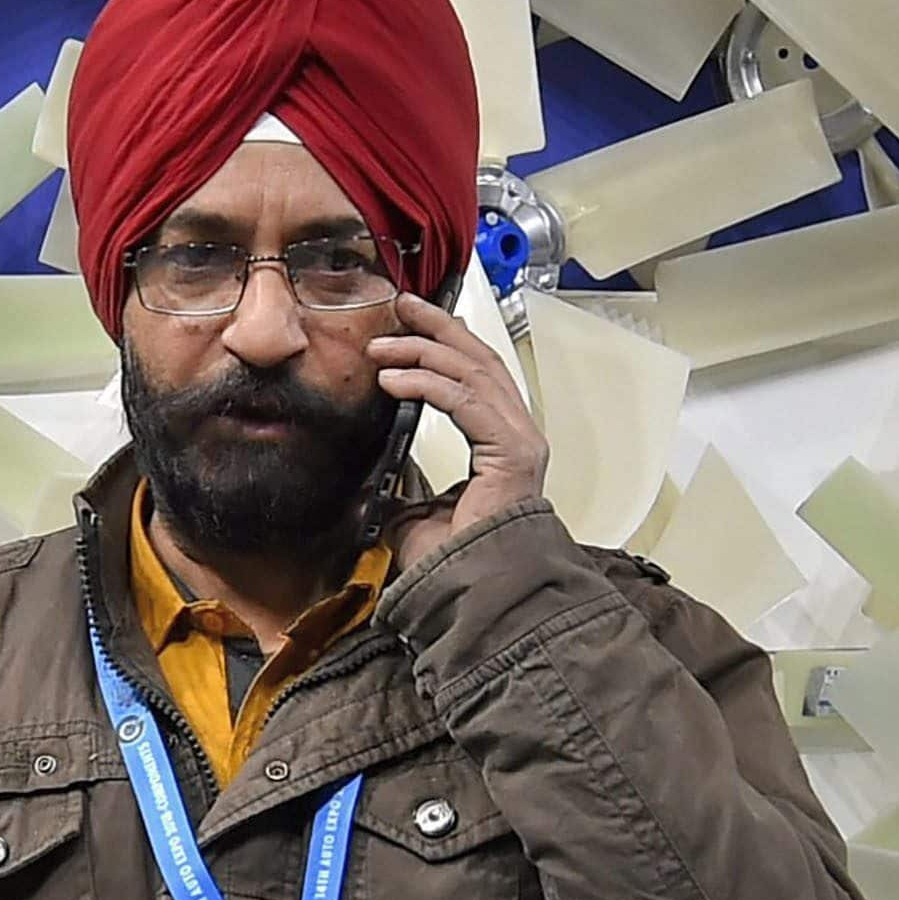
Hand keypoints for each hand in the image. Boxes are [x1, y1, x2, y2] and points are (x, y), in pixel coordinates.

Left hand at [372, 291, 546, 558]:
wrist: (474, 592)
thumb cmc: (456, 560)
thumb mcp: (416, 506)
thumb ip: (406, 477)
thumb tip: (378, 458)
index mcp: (503, 442)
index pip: (477, 375)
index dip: (445, 343)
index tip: (408, 324)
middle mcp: (518, 434)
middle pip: (480, 360)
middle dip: (438, 329)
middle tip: (402, 307)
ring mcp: (520, 441)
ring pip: (473, 373)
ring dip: (425, 350)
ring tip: (384, 344)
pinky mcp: (511, 452)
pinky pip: (465, 401)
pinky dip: (427, 383)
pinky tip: (393, 378)